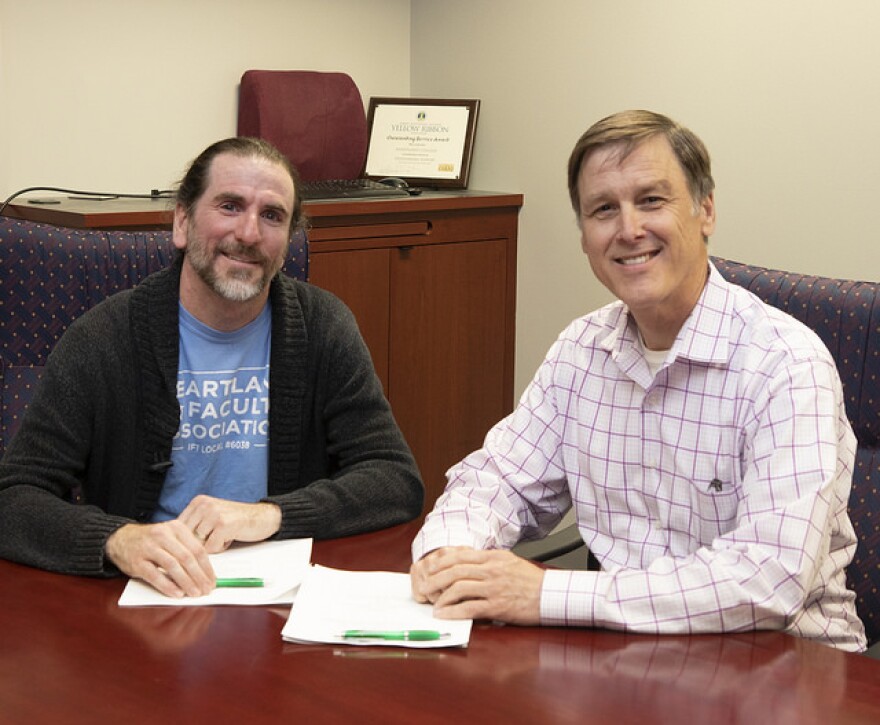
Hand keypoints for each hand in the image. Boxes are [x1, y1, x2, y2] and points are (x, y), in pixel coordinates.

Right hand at [105, 519, 214, 597]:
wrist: (120, 538)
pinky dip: (167, 585)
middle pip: (187, 558)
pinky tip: (177, 593)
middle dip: (199, 576)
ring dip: (186, 582)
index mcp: (176, 528)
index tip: (212, 580)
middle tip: (206, 590)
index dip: (207, 567)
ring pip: (172, 566)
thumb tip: (205, 572)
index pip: (197, 549)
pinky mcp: (136, 561)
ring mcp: (148, 548)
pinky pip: (154, 575)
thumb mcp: (171, 537)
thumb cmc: (151, 541)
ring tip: (194, 593)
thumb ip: (186, 549)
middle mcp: (163, 535)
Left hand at [176, 495, 281, 553]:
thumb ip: (195, 525)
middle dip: (195, 546)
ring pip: (197, 545)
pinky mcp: (223, 525)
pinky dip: (220, 548)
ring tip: (223, 536)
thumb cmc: (236, 520)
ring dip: (210, 547)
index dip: (181, 541)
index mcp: (198, 502)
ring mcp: (213, 513)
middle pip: (185, 538)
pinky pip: (211, 548)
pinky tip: (230, 537)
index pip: (177, 528)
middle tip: (211, 542)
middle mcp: (204, 505)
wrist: (263, 517)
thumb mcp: (212, 516)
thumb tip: (172, 544)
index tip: (187, 547)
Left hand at [410, 547, 544, 624]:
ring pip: (459, 588)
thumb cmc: (531, 581)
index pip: (460, 555)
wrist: (551, 595)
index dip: (441, 562)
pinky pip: (469, 608)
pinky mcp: (497, 606)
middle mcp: (492, 570)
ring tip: (433, 603)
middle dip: (435, 579)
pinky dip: (453, 612)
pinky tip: (444, 615)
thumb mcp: (510, 561)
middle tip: (424, 586)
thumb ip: (489, 560)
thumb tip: (469, 560)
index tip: (430, 568)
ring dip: (441, 597)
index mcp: (493, 557)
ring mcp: (494, 588)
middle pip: (455, 571)